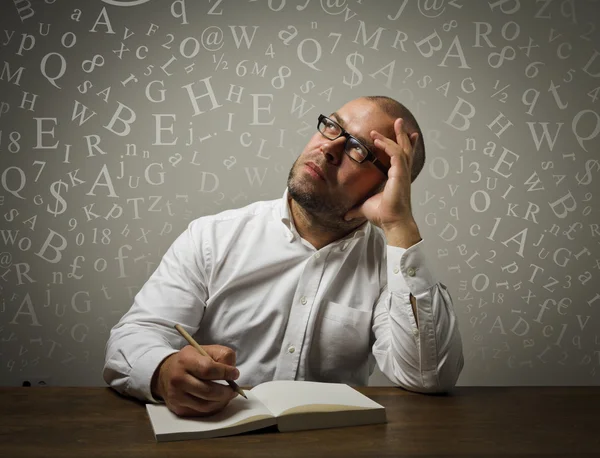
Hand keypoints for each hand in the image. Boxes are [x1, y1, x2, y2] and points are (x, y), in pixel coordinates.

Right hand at [151, 344, 239, 416]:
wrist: (166, 372)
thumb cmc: (191, 360)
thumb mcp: (206, 350)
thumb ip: (223, 355)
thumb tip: (232, 372)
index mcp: (185, 360)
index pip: (208, 369)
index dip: (225, 373)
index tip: (235, 374)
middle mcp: (178, 379)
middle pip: (208, 391)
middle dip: (226, 391)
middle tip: (234, 389)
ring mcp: (176, 396)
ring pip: (206, 405)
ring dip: (222, 401)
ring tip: (228, 394)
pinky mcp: (178, 409)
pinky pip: (201, 412)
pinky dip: (214, 407)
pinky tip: (217, 400)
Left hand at [344, 118, 421, 246]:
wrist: (392, 222)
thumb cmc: (383, 215)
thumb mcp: (365, 208)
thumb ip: (356, 209)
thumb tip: (346, 215)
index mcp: (397, 178)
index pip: (400, 158)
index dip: (397, 146)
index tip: (389, 137)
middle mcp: (402, 174)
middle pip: (405, 149)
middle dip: (402, 135)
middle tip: (398, 121)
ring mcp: (402, 173)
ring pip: (402, 148)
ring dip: (397, 135)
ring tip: (395, 123)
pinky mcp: (400, 174)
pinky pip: (396, 154)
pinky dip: (388, 145)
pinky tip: (379, 140)